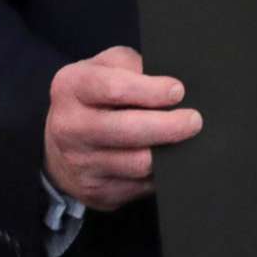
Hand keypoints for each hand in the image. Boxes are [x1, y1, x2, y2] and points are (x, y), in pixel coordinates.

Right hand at [43, 45, 201, 211]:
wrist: (62, 146)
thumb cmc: (94, 98)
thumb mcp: (103, 68)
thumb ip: (130, 65)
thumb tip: (168, 85)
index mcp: (71, 87)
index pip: (114, 88)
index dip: (151, 90)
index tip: (178, 91)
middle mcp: (70, 127)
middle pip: (128, 130)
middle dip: (168, 126)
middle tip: (194, 120)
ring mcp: (81, 163)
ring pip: (138, 163)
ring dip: (169, 152)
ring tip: (187, 139)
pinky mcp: (97, 191)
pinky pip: (141, 186)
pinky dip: (163, 174)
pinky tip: (171, 161)